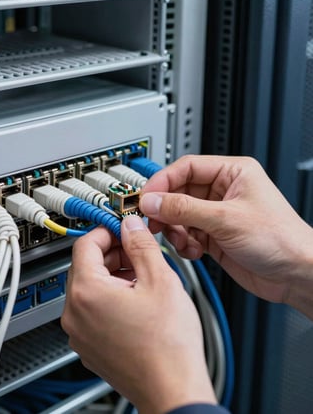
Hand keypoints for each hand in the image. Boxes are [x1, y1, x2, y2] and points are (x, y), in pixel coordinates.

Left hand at [61, 215, 215, 413]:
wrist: (173, 390)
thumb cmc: (168, 345)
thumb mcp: (160, 279)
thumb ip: (141, 244)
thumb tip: (131, 225)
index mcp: (87, 293)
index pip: (85, 244)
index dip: (107, 230)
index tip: (123, 229)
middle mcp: (75, 314)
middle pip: (85, 265)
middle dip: (112, 253)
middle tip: (138, 253)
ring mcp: (80, 333)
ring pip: (89, 288)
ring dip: (112, 275)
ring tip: (142, 279)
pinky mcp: (89, 346)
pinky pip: (92, 310)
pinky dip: (110, 298)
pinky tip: (137, 301)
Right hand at [140, 155, 312, 318]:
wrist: (295, 274)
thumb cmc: (280, 239)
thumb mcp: (226, 219)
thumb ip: (184, 208)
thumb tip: (153, 200)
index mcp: (231, 173)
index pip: (186, 167)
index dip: (163, 181)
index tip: (146, 197)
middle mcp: (221, 191)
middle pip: (178, 192)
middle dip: (166, 208)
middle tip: (153, 221)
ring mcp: (215, 215)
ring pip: (178, 215)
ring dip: (174, 229)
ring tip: (182, 239)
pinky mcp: (212, 235)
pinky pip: (185, 234)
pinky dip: (183, 243)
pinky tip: (194, 250)